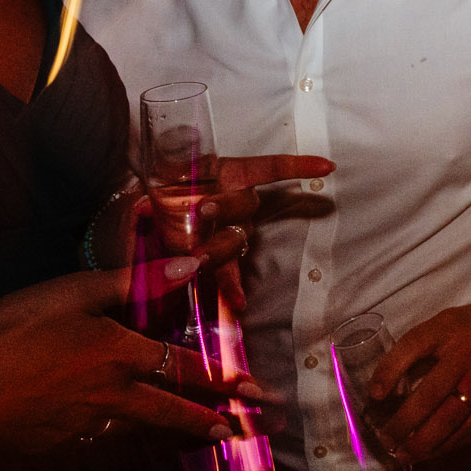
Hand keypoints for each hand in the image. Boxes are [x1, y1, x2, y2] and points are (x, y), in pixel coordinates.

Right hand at [0, 262, 256, 451]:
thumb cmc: (17, 329)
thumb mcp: (77, 292)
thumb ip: (136, 281)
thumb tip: (192, 265)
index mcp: (121, 355)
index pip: (184, 368)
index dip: (220, 378)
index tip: (248, 389)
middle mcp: (112, 395)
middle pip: (169, 411)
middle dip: (207, 422)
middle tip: (237, 431)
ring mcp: (83, 425)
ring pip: (132, 427)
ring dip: (161, 432)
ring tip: (187, 437)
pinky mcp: (54, 444)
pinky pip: (89, 437)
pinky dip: (103, 432)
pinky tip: (101, 428)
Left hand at [137, 153, 334, 312]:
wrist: (144, 219)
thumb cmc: (158, 192)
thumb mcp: (159, 181)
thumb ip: (156, 193)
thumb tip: (144, 208)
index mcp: (227, 173)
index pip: (269, 168)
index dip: (297, 167)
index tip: (327, 168)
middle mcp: (237, 200)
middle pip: (244, 203)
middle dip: (225, 205)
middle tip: (203, 210)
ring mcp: (232, 228)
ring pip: (237, 237)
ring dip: (219, 246)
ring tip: (198, 258)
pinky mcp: (220, 254)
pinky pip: (232, 270)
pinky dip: (234, 286)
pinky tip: (239, 303)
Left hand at [368, 299, 470, 465]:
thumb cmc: (467, 327)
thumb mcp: (440, 325)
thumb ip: (416, 349)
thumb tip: (383, 388)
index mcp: (446, 329)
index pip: (412, 347)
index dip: (389, 371)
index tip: (374, 396)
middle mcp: (467, 351)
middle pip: (430, 393)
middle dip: (404, 422)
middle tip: (387, 441)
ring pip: (452, 415)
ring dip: (425, 441)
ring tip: (405, 455)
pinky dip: (450, 441)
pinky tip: (434, 451)